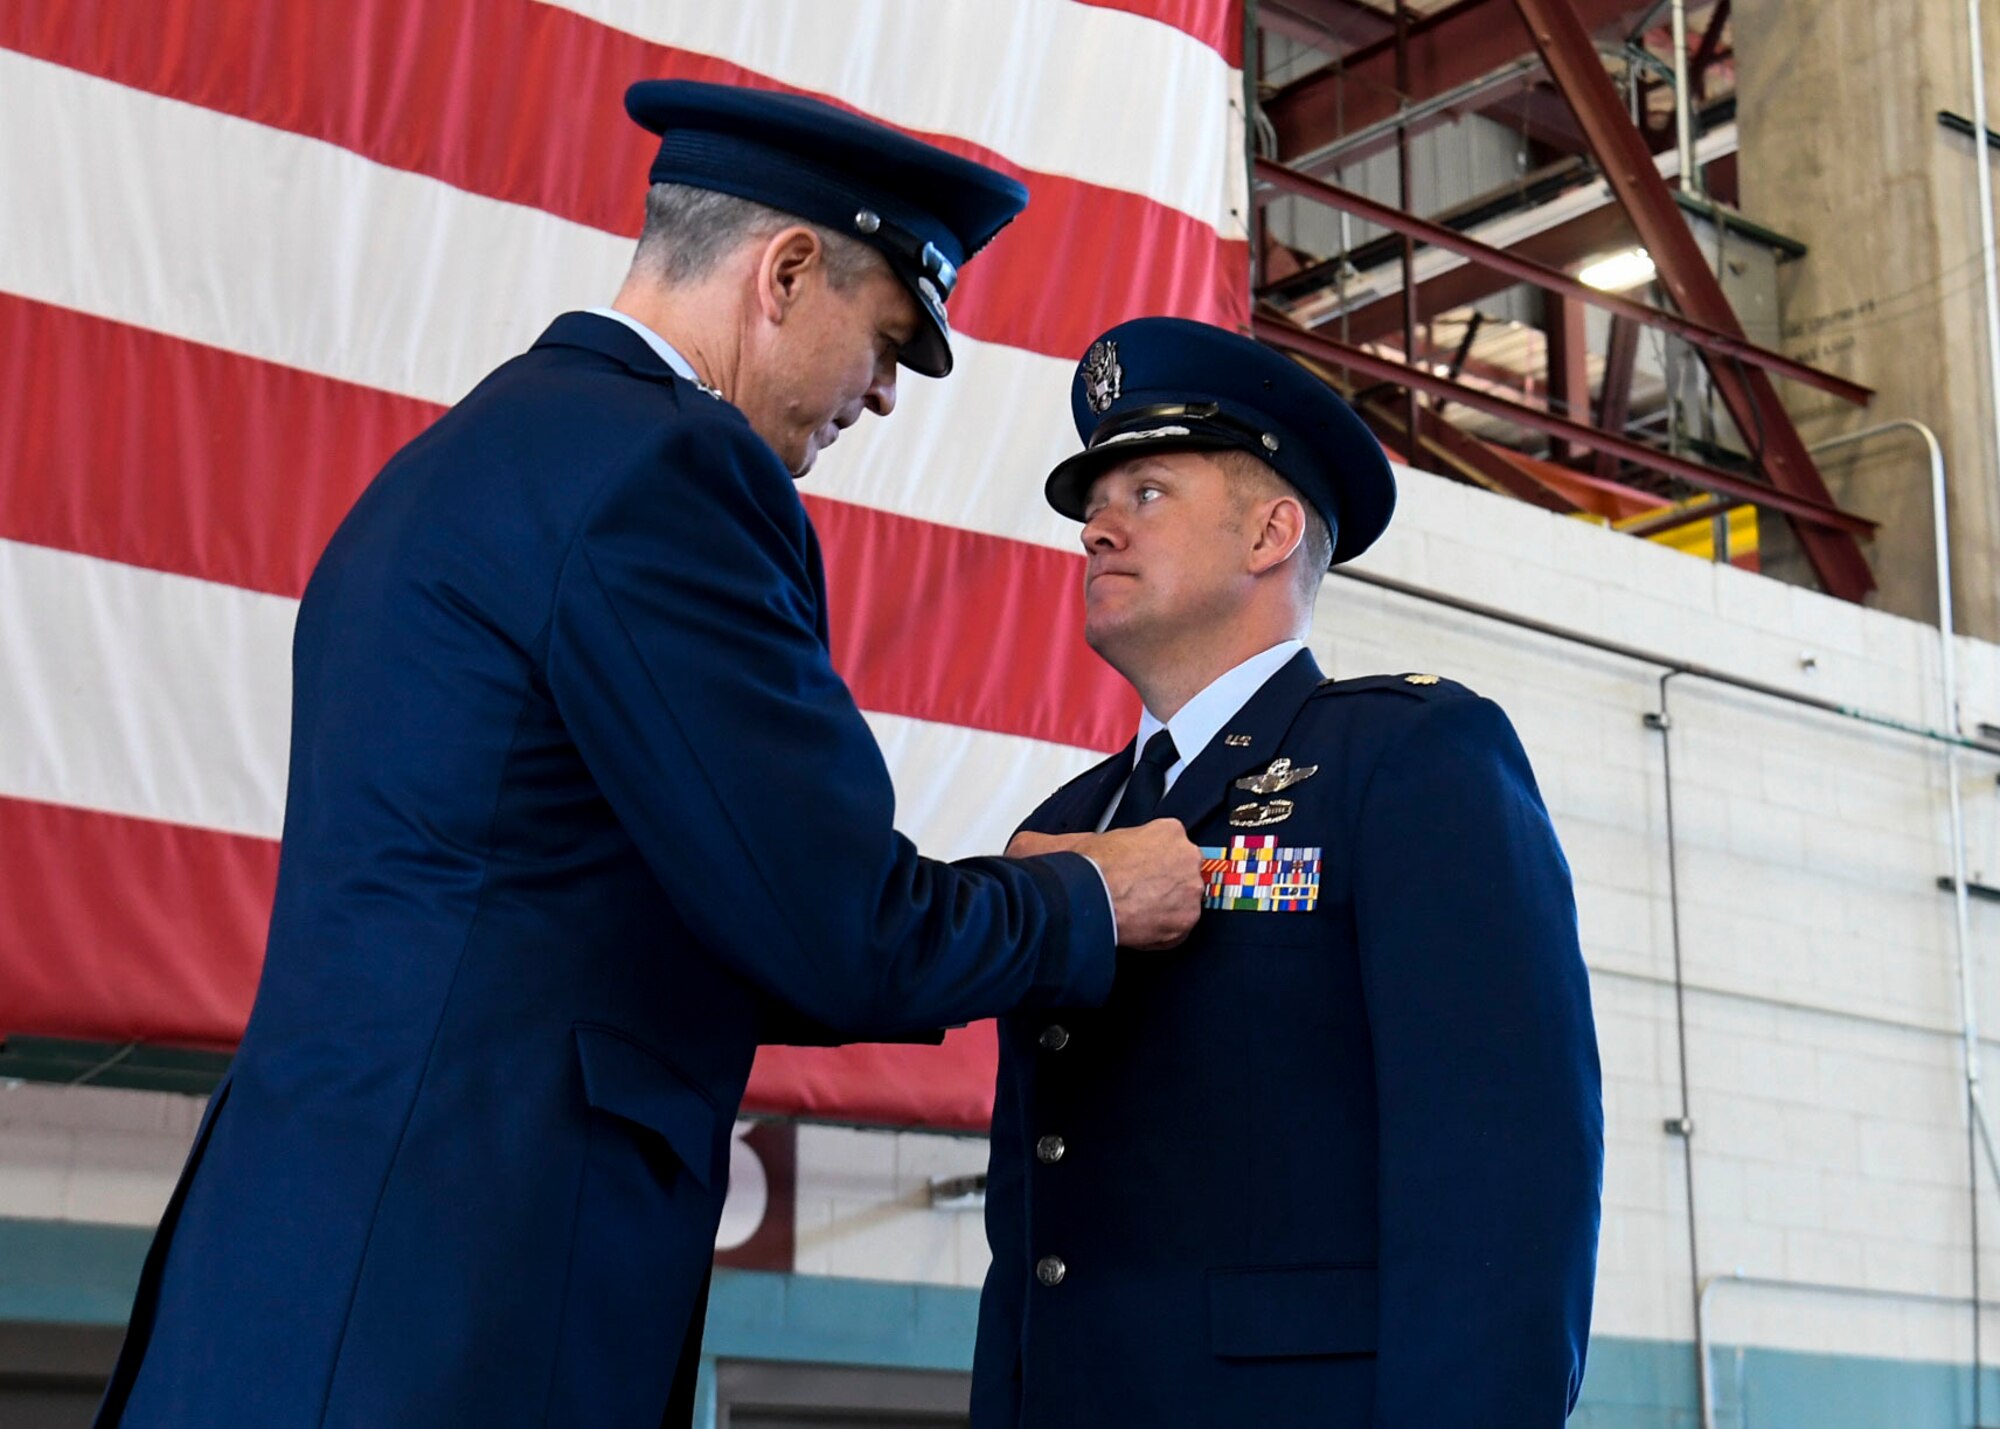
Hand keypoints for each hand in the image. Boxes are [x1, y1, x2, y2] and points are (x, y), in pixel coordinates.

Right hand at [1011, 820, 1202, 950]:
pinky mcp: (1187, 921)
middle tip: (1134, 894)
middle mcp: (1187, 857)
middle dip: (1160, 883)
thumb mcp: (1066, 840)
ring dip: (1161, 908)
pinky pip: (1178, 930)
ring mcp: (1190, 891)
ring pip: (1181, 901)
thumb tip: (1023, 845)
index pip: (1168, 844)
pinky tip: (1138, 928)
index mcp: (1168, 830)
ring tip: (1133, 913)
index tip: (1134, 873)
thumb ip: (1052, 838)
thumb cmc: (1086, 869)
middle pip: (1179, 872)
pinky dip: (1161, 933)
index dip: (1148, 860)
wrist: (1091, 899)